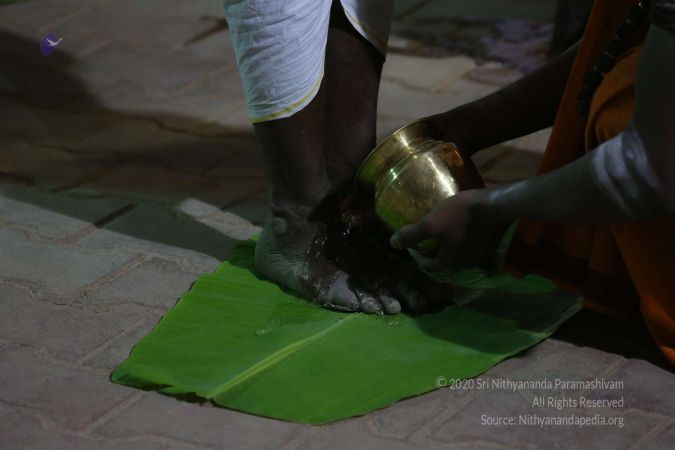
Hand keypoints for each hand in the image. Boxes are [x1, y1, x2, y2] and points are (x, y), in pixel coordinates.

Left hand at [389, 189, 510, 270]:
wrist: (499, 205)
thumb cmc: (463, 215)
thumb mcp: (432, 223)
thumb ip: (412, 235)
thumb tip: (393, 244)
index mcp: (450, 262)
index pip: (427, 265)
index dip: (415, 254)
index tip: (409, 242)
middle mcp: (465, 264)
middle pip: (443, 261)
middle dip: (431, 249)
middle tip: (422, 236)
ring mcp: (480, 256)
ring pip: (457, 253)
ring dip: (446, 245)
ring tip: (439, 229)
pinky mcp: (489, 244)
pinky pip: (470, 245)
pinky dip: (460, 239)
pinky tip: (459, 226)